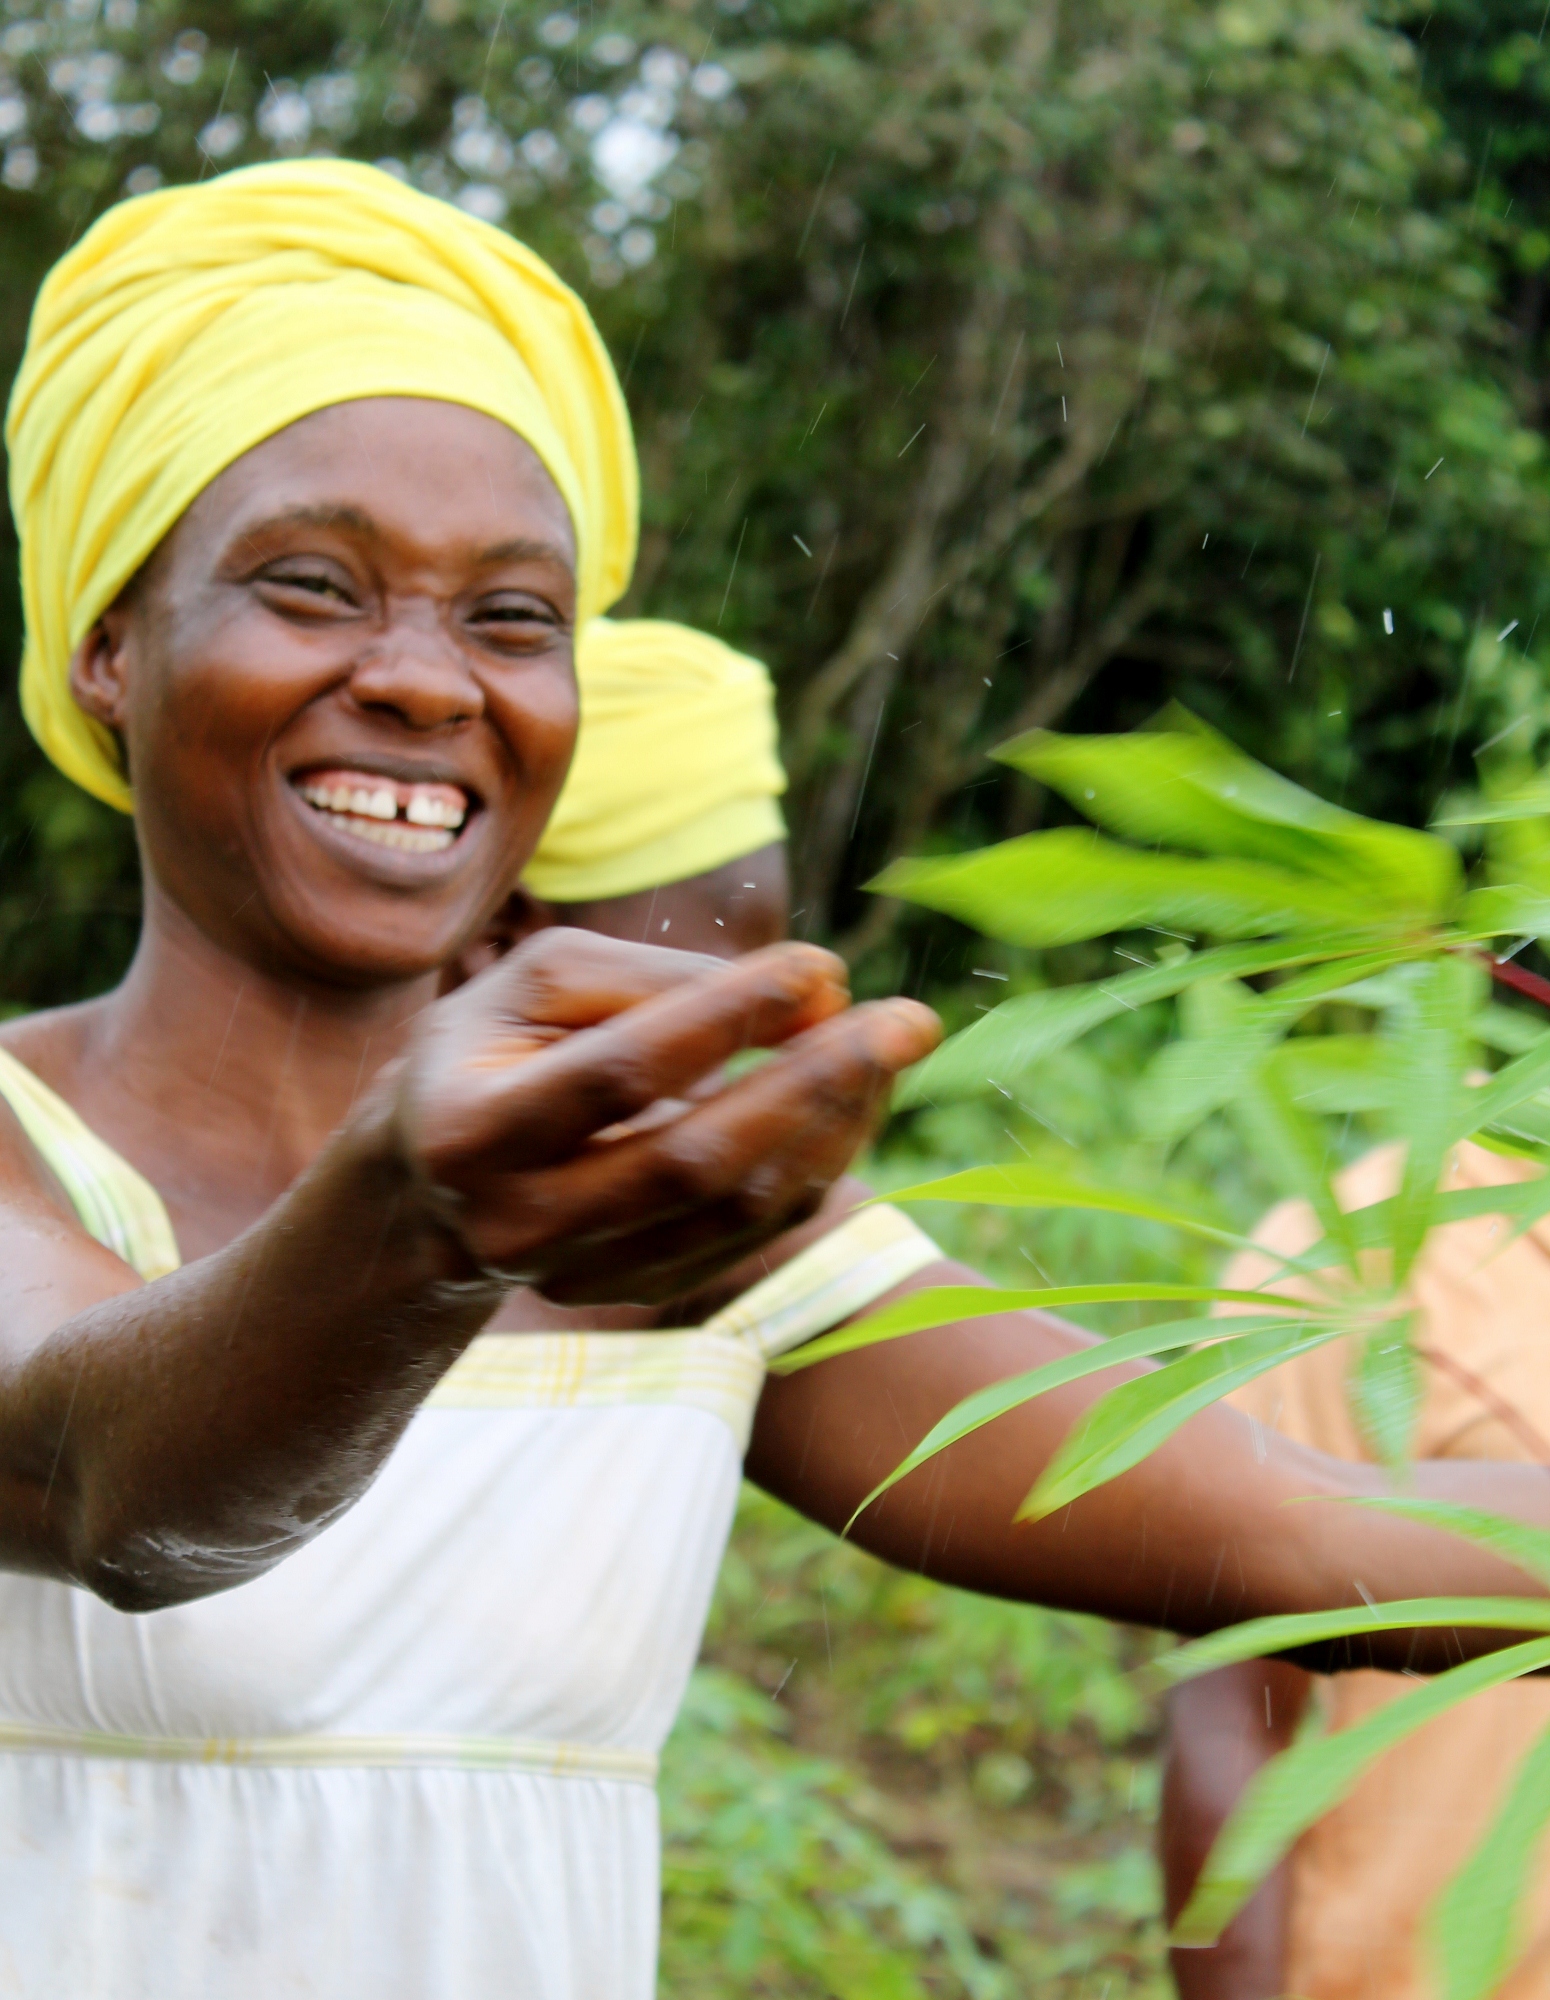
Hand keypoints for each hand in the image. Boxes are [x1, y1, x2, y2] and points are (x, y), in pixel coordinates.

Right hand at [390, 929, 939, 1303]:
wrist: (429, 1189)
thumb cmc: (491, 1052)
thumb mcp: (539, 984)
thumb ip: (662, 978)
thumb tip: (812, 992)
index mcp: (476, 1128)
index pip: (624, 1072)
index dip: (728, 1016)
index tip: (821, 965)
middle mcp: (522, 1220)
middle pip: (696, 1160)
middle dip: (817, 1084)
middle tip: (907, 1023)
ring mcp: (578, 1273)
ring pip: (736, 1210)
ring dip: (833, 1126)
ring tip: (887, 1051)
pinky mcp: (629, 1295)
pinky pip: (748, 1239)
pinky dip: (812, 1167)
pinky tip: (846, 1106)